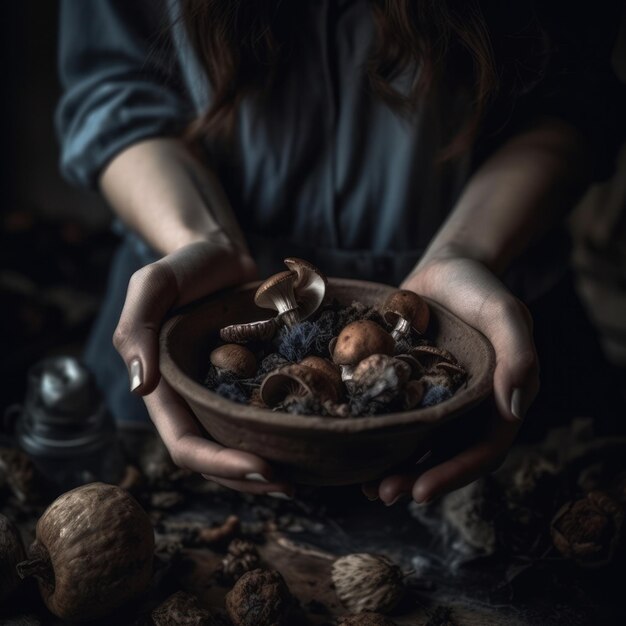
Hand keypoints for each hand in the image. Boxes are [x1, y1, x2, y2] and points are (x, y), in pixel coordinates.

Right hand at [113, 240, 293, 496]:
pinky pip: (264, 418)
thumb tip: (139, 386)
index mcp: (166, 390)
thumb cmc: (184, 267)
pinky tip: (312, 440)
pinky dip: (283, 435)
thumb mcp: (152, 284)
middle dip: (250, 477)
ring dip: (268, 468)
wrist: (220, 255)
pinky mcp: (251, 383)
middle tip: (293, 484)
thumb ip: (136, 329)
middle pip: (216, 457)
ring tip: (307, 476)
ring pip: (242, 445)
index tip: (262, 467)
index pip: (185, 444)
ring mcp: (224, 394)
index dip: (219, 464)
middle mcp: (195, 401)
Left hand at [362, 256, 539, 504]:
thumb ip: (518, 353)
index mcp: (498, 401)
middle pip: (445, 455)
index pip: (482, 449)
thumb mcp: (505, 312)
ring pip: (418, 443)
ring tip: (365, 487)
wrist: (447, 269)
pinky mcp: (410, 385)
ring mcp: (437, 398)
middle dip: (416, 479)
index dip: (453, 474)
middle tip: (382, 495)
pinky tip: (355, 445)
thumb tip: (513, 409)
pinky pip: (396, 415)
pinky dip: (380, 433)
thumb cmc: (481, 288)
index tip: (421, 490)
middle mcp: (468, 408)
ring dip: (394, 466)